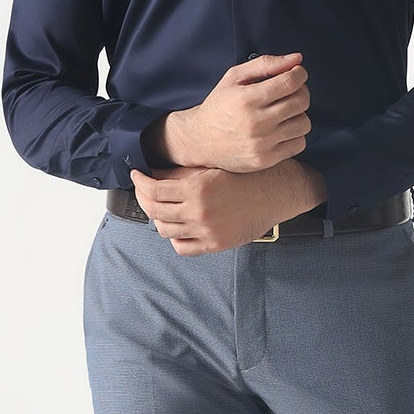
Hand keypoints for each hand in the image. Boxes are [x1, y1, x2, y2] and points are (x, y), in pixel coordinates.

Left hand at [129, 157, 322, 255]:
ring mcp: (206, 230)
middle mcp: (198, 211)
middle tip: (142, 190)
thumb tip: (155, 173)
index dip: (139, 181)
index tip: (136, 176)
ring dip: (158, 217)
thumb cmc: (248, 175)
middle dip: (143, 198)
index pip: (153, 189)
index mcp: (197, 187)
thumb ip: (182, 171)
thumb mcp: (213, 166)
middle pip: (154, 210)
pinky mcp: (215, 244)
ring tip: (160, 207)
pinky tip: (177, 226)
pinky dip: (174, 237)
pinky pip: (182, 247)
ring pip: (165, 230)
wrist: (277, 192)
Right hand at [164, 53, 310, 171]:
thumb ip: (265, 64)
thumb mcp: (234, 77)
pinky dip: (295, 134)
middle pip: (300, 102)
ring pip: (304, 123)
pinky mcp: (265, 160)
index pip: (290, 83)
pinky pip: (299, 143)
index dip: (299, 74)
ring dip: (299, 114)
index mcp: (246, 99)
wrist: (200, 140)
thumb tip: (298, 58)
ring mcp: (261, 144)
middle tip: (291, 92)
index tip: (297, 73)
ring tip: (285, 112)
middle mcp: (255, 123)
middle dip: (301, 92)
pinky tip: (282, 129)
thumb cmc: (220, 105)